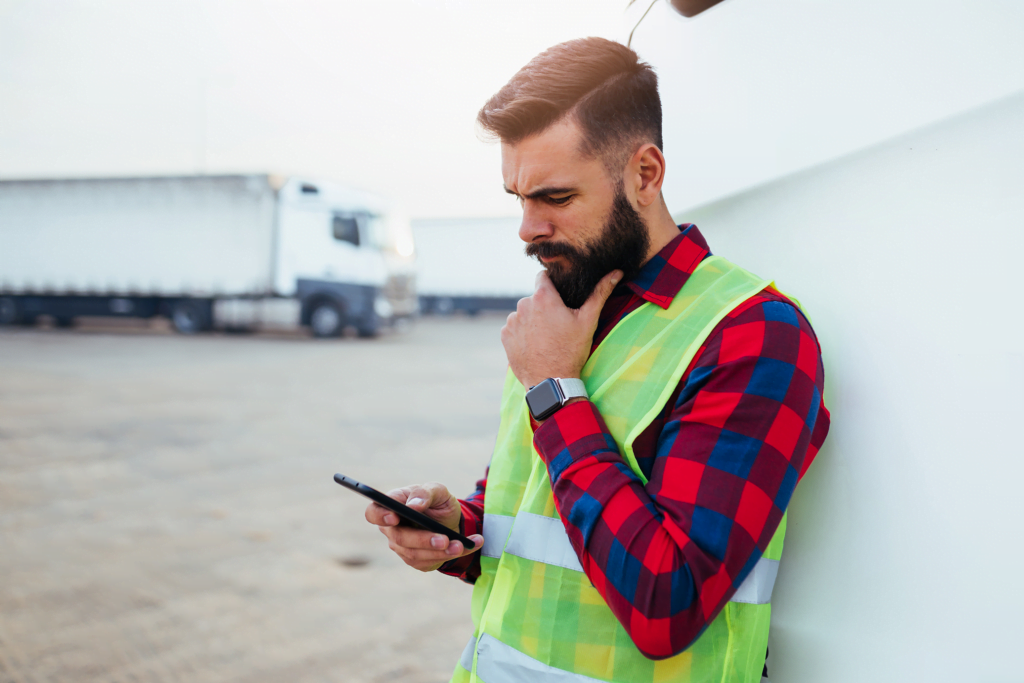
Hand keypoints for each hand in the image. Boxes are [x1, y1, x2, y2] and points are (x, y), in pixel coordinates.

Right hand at [364, 482, 483, 571]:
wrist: (451, 521)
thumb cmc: (437, 502)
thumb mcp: (437, 491)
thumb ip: (425, 493)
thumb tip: (413, 505)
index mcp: (392, 505)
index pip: (374, 512)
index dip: (380, 516)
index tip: (394, 517)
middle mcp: (392, 528)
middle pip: (399, 538)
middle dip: (423, 540)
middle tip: (445, 539)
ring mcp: (402, 546)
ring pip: (415, 554)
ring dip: (440, 551)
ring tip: (461, 545)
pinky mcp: (415, 560)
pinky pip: (429, 562)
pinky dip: (451, 555)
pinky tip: (470, 545)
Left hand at [501, 269, 621, 389]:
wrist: (551, 381)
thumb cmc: (571, 351)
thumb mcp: (588, 321)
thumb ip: (600, 293)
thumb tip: (616, 272)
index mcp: (543, 297)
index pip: (543, 276)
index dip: (552, 283)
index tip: (560, 294)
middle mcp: (523, 305)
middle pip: (534, 297)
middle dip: (544, 306)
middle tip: (557, 323)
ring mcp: (512, 321)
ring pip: (524, 313)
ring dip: (533, 320)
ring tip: (546, 337)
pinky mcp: (505, 336)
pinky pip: (514, 327)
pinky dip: (523, 333)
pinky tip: (535, 344)